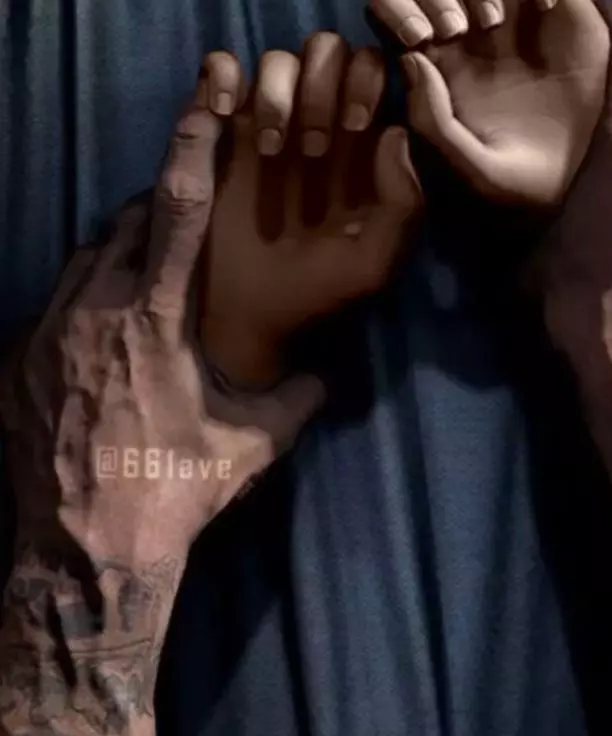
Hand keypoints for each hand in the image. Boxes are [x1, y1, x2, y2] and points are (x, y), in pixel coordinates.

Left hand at [0, 76, 324, 565]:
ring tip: (145, 288)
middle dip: (156, 214)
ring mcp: (47, 332)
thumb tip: (326, 376)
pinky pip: (53, 305)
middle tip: (183, 236)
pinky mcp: (16, 361)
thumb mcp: (252, 444)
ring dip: (118, 258)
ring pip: (84, 259)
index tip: (209, 96)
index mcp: (157, 316)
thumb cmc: (174, 486)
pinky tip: (102, 341)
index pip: (178, 208)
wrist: (87, 545)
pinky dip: (84, 304)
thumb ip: (296, 399)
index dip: (195, 144)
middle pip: (124, 222)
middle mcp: (95, 308)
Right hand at [197, 38, 422, 384]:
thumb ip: (404, 204)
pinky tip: (227, 113)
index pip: (373, 73)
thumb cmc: (317, 291)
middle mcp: (315, 126)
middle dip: (325, 84)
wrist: (251, 315)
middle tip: (316, 144)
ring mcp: (266, 125)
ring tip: (272, 150)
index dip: (369, 82)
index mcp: (359, 149)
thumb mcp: (374, 261)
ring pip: (278, 58)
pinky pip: (219, 70)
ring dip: (279, 91)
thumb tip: (394, 132)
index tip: (357, 125)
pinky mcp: (220, 132)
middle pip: (327, 53)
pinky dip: (223, 76)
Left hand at [369, 0, 609, 205]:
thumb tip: (409, 58)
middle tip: (457, 30)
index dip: (397, 13)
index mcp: (437, 70)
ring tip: (495, 22)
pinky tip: (549, 9)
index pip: (397, 15)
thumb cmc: (516, 181)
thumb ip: (433, 121)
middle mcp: (471, 37)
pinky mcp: (562, 13)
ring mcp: (514, 20)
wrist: (577, 180)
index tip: (420, 40)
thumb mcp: (472, 167)